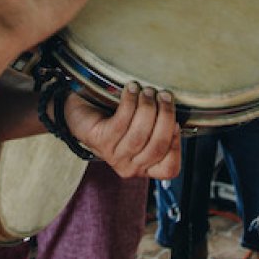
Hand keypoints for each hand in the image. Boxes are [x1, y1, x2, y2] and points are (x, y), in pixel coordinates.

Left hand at [63, 83, 180, 178]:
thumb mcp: (142, 127)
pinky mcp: (100, 141)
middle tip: (165, 96)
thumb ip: (159, 127)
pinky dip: (130, 102)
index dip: (176, 145)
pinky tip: (131, 90)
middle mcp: (130, 167)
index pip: (169, 169)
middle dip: (165, 117)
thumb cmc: (114, 118)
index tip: (177, 122)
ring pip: (140, 134)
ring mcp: (114, 156)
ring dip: (147, 107)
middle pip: (157, 146)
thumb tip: (176, 112)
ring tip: (148, 91)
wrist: (81, 112)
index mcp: (144, 167)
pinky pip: (121, 122)